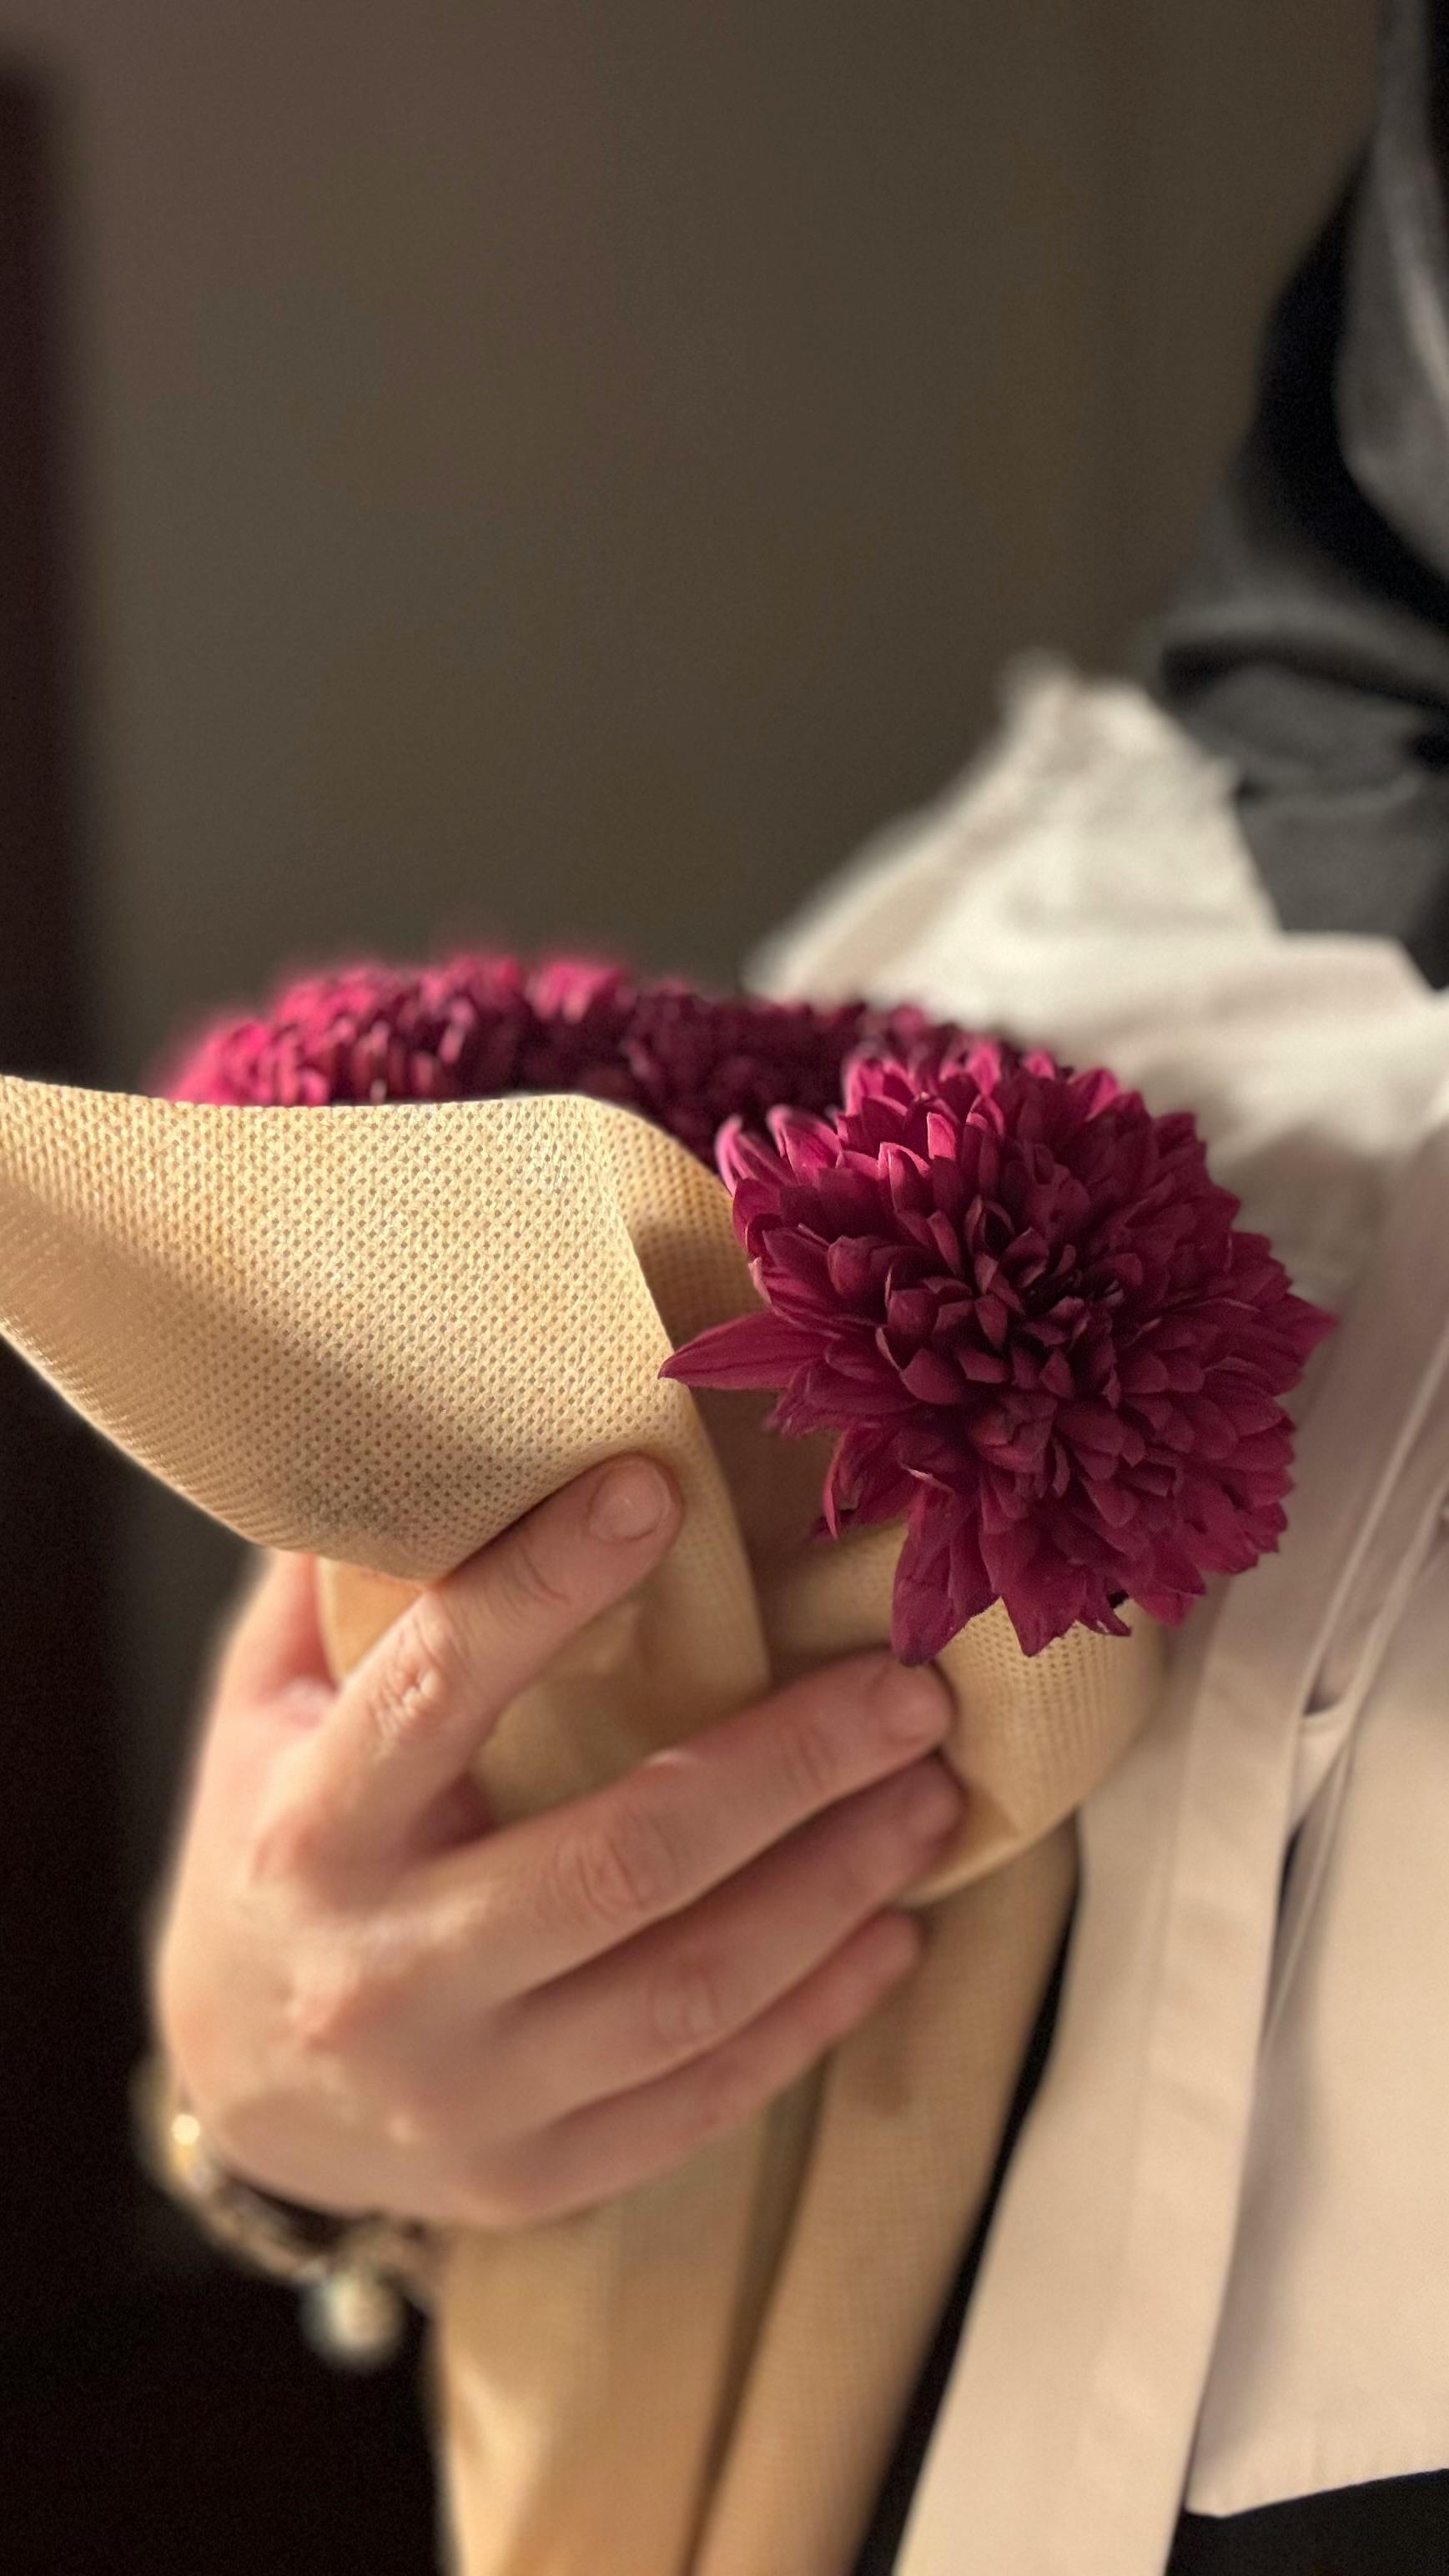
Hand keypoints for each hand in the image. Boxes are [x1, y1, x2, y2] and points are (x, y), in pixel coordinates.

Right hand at [151, 1456, 962, 2232]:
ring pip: (691, 1991)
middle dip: (790, 1764)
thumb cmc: (274, 1851)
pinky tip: (894, 1926)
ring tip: (929, 1795)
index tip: (656, 1489)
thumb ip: (345, 1581)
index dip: (543, 1584)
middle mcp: (382, 1978)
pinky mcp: (534, 2177)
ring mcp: (465, 2098)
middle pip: (620, 1859)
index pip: (434, 1690)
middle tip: (909, 1687)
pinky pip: (706, 2096)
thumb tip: (449, 1418)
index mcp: (308, 1833)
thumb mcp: (265, 1709)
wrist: (234, 2092)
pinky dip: (817, 2011)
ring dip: (835, 1884)